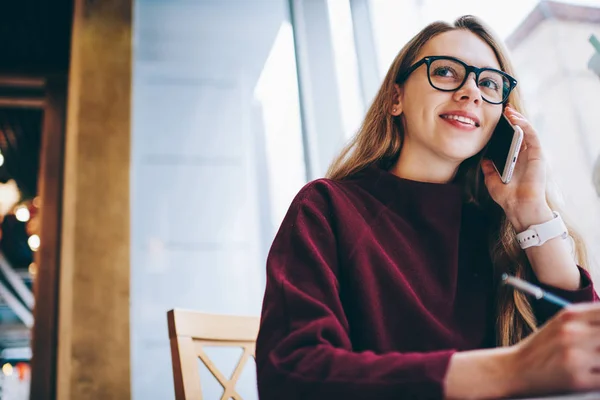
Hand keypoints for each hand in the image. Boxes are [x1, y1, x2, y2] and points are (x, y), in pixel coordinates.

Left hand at [481, 106, 550, 230]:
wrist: (519, 207)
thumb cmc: (508, 197)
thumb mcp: (492, 180)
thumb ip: (489, 168)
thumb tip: (485, 159)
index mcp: (516, 161)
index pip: (512, 141)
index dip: (506, 129)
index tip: (496, 120)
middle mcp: (526, 156)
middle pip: (520, 133)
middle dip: (513, 120)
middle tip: (503, 110)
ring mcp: (533, 155)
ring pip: (527, 131)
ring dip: (519, 119)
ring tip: (508, 111)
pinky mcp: (538, 155)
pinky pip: (532, 136)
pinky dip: (524, 125)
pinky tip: (515, 119)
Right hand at [509, 303, 599, 395]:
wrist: (513, 368)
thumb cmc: (541, 348)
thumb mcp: (561, 324)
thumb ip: (589, 321)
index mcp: (570, 315)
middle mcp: (573, 333)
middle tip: (599, 349)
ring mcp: (575, 356)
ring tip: (596, 362)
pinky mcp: (577, 380)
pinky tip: (595, 374)